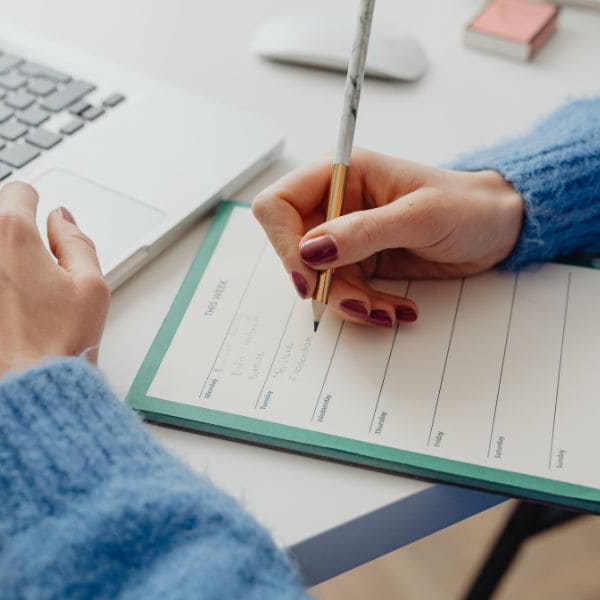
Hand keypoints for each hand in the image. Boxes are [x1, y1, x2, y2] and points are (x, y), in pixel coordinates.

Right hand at [252, 149, 523, 326]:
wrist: (498, 228)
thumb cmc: (467, 205)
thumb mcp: (419, 216)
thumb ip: (363, 232)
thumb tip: (312, 250)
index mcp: (340, 174)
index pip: (279, 205)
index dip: (284, 242)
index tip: (309, 277)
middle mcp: (334, 203)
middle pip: (293, 250)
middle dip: (323, 283)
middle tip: (358, 302)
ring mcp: (344, 235)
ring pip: (317, 279)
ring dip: (348, 302)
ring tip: (387, 310)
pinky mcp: (358, 261)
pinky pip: (342, 291)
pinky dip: (364, 307)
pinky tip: (396, 309)